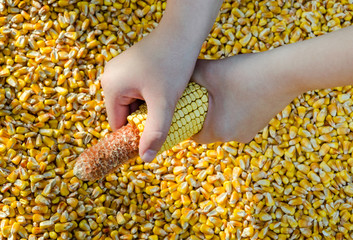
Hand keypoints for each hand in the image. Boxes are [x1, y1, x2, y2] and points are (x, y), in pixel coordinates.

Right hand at [101, 1, 221, 161]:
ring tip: (167, 107)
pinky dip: (150, 97)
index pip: (118, 124)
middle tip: (166, 122)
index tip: (154, 139)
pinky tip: (165, 95)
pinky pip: (137, 91)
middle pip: (125, 113)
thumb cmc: (173, 63)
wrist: (183, 32)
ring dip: (149, 108)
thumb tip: (145, 158)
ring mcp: (121, 70)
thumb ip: (155, 132)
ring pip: (133, 103)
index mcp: (111, 87)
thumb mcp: (164, 102)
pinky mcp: (132, 66)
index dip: (135, 135)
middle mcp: (110, 77)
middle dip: (145, 120)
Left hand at [191, 53, 300, 143]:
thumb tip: (172, 75)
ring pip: (223, 125)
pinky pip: (237, 121)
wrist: (286, 72)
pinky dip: (231, 110)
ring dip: (216, 112)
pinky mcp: (259, 125)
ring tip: (215, 92)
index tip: (181, 108)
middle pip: (207, 130)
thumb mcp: (209, 71)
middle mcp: (233, 137)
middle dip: (200, 115)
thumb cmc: (244, 73)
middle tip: (195, 97)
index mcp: (218, 130)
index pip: (192, 135)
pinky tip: (233, 92)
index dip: (184, 122)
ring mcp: (248, 132)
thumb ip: (188, 75)